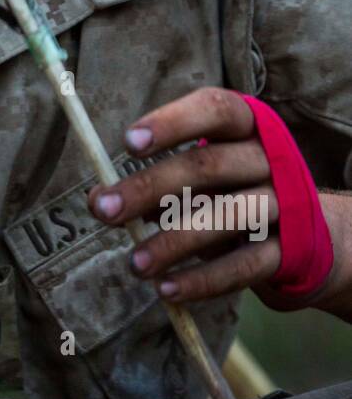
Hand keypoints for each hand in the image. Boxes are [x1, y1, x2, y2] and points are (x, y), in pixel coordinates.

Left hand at [86, 86, 294, 308]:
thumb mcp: (194, 177)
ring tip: (134, 263)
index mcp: (246, 125)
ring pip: (228, 216)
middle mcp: (269, 158)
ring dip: (174, 241)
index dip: (172, 122)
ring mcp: (283, 203)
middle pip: (209, 165)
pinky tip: (167, 289)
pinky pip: (246, 265)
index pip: (215, 109)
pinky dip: (204, 280)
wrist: (301, 231)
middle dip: (150, 187)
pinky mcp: (288, 250)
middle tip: (105, 211)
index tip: (128, 143)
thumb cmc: (228, 189)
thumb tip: (98, 200)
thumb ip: (149, 184)